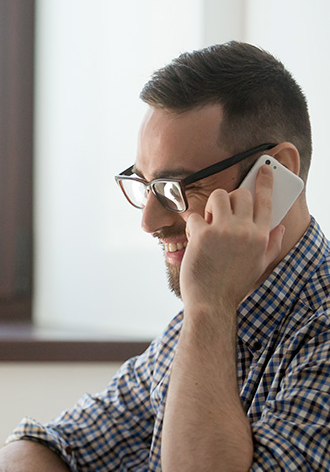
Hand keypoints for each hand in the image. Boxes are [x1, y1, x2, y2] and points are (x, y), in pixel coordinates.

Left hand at [180, 164, 284, 309]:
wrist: (211, 301)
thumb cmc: (233, 285)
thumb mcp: (259, 265)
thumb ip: (271, 245)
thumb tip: (279, 228)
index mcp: (261, 236)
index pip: (266, 201)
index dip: (265, 182)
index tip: (264, 169)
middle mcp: (245, 229)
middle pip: (240, 194)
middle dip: (229, 199)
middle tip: (221, 214)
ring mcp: (223, 230)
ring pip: (218, 197)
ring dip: (211, 206)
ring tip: (208, 224)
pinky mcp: (203, 234)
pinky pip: (195, 216)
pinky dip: (192, 226)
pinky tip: (194, 240)